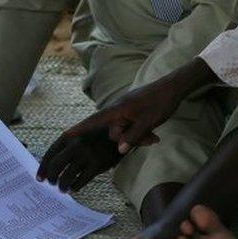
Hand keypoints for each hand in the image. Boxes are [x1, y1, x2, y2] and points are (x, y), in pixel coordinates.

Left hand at [37, 125, 120, 192]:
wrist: (121, 129)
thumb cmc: (97, 133)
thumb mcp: (80, 132)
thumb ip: (67, 144)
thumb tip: (52, 164)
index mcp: (69, 135)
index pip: (50, 154)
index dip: (42, 168)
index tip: (40, 178)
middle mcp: (75, 145)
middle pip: (55, 166)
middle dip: (51, 177)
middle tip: (51, 183)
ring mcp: (86, 155)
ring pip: (67, 176)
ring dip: (62, 185)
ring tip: (63, 188)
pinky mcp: (97, 165)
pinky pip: (81, 180)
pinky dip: (75, 186)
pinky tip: (74, 188)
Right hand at [65, 59, 215, 153]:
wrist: (172, 88)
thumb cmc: (160, 103)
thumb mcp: (148, 122)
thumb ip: (133, 137)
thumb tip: (120, 150)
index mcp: (118, 110)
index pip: (94, 121)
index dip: (80, 129)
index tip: (66, 134)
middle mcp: (117, 110)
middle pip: (113, 132)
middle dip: (127, 138)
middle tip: (149, 138)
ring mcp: (124, 111)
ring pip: (123, 131)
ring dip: (136, 136)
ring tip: (153, 134)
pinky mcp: (130, 112)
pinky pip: (129, 127)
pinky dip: (138, 132)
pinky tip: (151, 133)